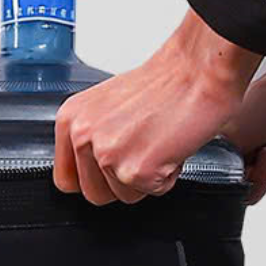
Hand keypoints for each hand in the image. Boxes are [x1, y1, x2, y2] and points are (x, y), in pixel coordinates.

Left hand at [54, 10, 262, 204]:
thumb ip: (91, 138)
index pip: (65, 179)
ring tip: (157, 142)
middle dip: (121, 182)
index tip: (110, 169)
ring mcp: (108, 155)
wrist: (199, 69)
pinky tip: (171, 146)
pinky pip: (153, 192)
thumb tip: (88, 169)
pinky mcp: (136, 170)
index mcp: (70, 120)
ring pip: (123, 196)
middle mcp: (82, 136)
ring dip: (146, 178)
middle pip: (94, 194)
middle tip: (142, 149)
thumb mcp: (105, 106)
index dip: (93, 179)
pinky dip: (169, 175)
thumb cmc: (164, 83)